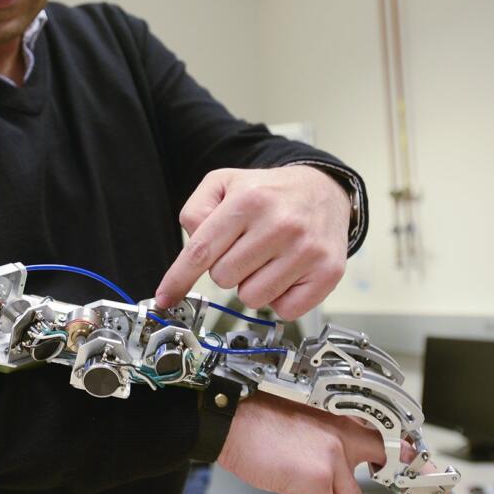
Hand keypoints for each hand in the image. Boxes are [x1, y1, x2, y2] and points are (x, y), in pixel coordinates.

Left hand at [154, 166, 350, 318]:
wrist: (324, 191)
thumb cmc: (269, 192)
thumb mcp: (225, 183)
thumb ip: (196, 210)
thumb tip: (191, 248)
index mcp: (249, 200)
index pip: (201, 250)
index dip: (178, 279)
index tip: (165, 298)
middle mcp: (280, 224)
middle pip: (223, 278)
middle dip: (227, 268)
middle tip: (245, 249)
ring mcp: (306, 250)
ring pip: (252, 298)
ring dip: (253, 284)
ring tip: (267, 259)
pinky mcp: (328, 272)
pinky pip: (285, 310)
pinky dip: (280, 298)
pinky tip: (287, 273)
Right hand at [217, 394, 407, 493]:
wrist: (230, 418)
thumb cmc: (252, 421)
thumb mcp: (298, 425)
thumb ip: (319, 445)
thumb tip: (322, 472)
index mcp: (339, 423)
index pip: (384, 441)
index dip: (405, 459)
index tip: (420, 472)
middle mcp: (341, 438)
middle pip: (368, 488)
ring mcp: (331, 458)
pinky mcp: (316, 478)